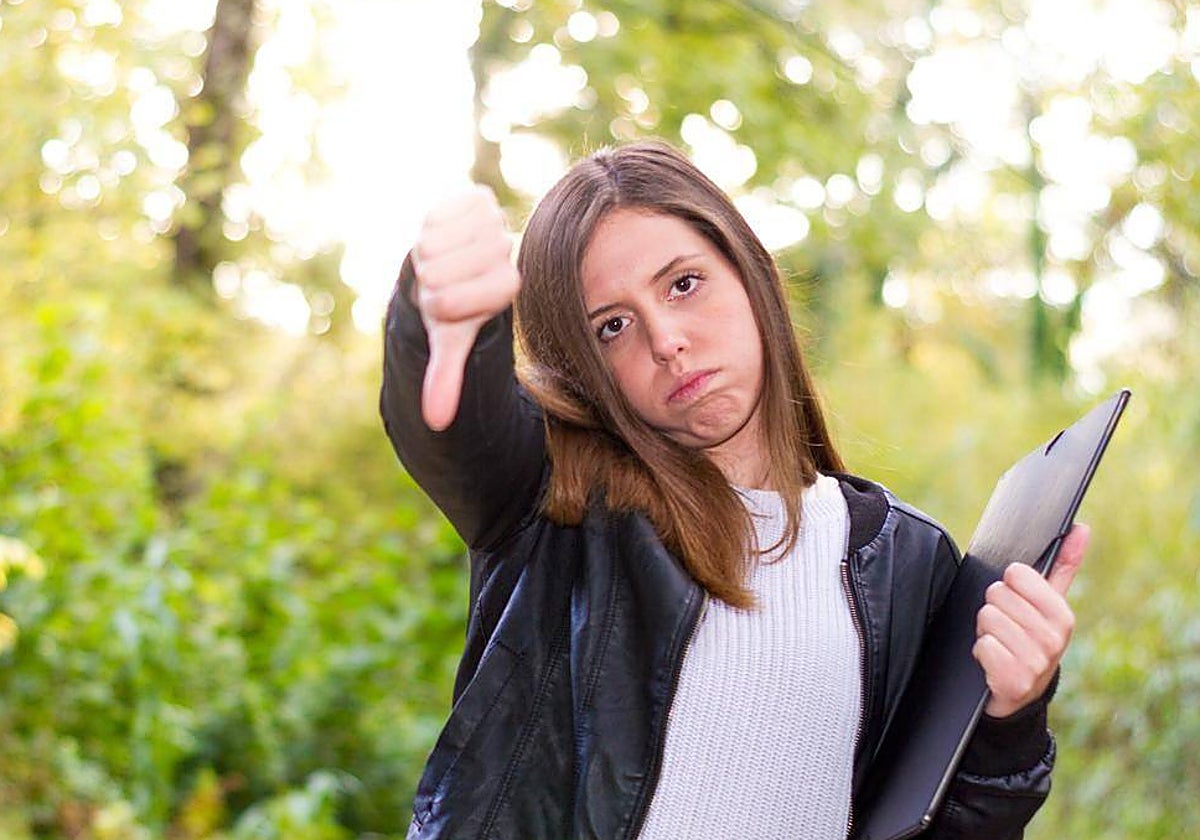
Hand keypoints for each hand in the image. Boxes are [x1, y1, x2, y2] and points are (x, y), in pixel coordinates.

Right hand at [411, 186, 519, 430]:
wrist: (456, 264)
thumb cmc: (453, 307)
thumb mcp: (449, 340)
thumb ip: (446, 377)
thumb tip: (436, 421)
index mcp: (506, 287)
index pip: (450, 301)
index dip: (437, 304)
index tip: (444, 304)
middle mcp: (507, 255)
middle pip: (440, 272)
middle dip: (430, 279)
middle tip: (441, 278)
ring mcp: (495, 224)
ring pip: (435, 242)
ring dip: (428, 253)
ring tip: (442, 258)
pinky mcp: (478, 198)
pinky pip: (436, 214)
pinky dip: (430, 226)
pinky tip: (443, 235)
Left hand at [973, 523, 1088, 717]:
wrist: (1021, 694)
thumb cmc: (1030, 639)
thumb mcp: (1049, 605)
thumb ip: (1063, 565)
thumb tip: (1081, 528)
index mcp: (1063, 616)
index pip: (1017, 573)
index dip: (1007, 585)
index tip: (1016, 602)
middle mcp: (1054, 639)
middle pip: (996, 594)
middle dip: (994, 610)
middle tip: (1005, 628)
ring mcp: (1036, 662)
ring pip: (986, 618)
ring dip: (985, 631)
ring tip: (1000, 644)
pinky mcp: (1013, 680)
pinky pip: (982, 645)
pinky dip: (980, 653)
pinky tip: (993, 662)